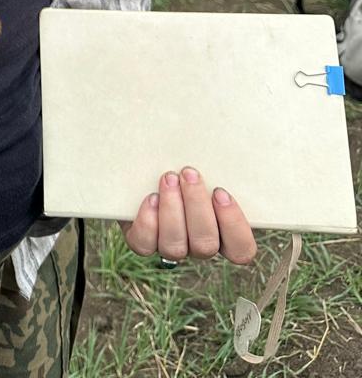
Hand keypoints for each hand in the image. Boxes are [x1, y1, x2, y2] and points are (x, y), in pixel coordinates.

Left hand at [120, 166, 257, 264]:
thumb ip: (223, 163)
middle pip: (206, 244)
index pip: (241, 248)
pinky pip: (145, 244)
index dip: (233, 225)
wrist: (145, 168)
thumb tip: (238, 134)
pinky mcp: (143, 241)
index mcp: (223, 232)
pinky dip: (148, 222)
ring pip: (176, 247)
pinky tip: (151, 197)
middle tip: (189, 173)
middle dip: (196, 206)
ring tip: (168, 178)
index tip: (221, 192)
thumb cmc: (188, 163)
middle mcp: (198, 244)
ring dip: (172, 210)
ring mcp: (171, 245)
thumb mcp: (210, 162)